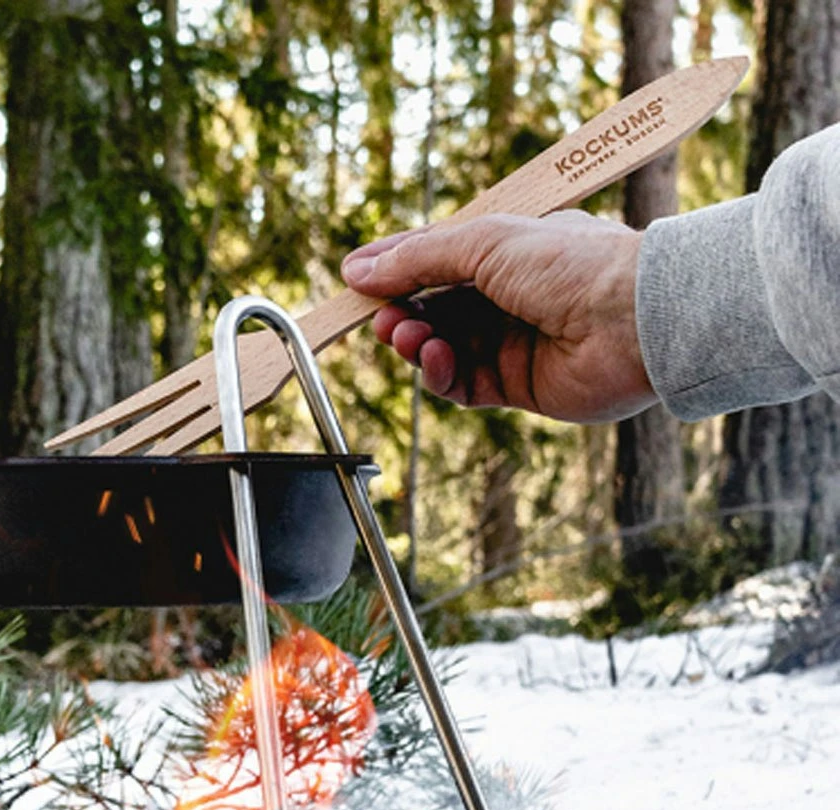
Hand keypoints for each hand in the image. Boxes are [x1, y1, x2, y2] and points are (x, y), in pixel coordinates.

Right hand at [341, 211, 655, 423]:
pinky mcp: (517, 386)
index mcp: (509, 250)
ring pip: (442, 349)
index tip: (357, 280)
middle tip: (380, 317)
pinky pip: (462, 384)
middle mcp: (510, 296)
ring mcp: (512, 343)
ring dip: (416, 343)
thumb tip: (358, 269)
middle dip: (401, 312)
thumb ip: (419, 257)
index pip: (439, 260)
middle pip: (434, 309)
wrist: (633, 318)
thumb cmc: (575, 264)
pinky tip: (432, 358)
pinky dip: (440, 373)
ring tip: (403, 335)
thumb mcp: (485, 241)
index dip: (398, 270)